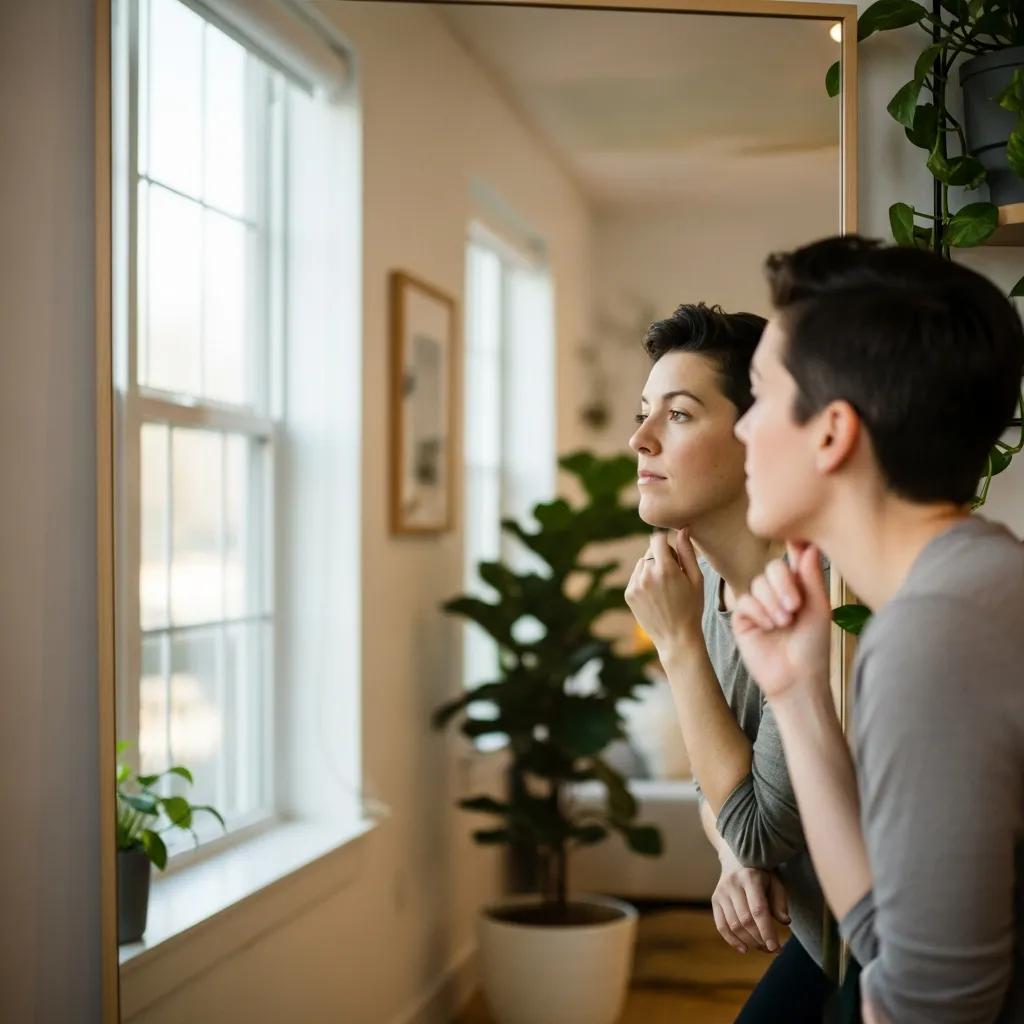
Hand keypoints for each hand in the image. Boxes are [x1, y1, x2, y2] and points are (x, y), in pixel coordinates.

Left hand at [624, 529, 703, 654]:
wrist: (676, 637)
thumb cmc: (692, 607)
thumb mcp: (696, 579)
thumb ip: (687, 552)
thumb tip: (683, 529)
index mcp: (665, 568)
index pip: (658, 538)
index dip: (666, 541)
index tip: (672, 548)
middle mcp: (647, 574)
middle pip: (650, 551)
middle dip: (661, 556)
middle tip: (674, 575)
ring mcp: (635, 585)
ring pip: (642, 563)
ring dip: (651, 568)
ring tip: (665, 588)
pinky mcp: (629, 594)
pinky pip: (636, 577)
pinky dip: (644, 580)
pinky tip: (656, 595)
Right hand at [712, 847, 789, 954]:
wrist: (736, 857)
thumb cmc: (761, 873)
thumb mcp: (774, 882)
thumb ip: (780, 901)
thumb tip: (785, 922)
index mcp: (750, 878)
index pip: (758, 910)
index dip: (767, 931)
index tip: (776, 948)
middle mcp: (732, 884)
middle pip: (745, 920)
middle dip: (760, 939)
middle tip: (773, 949)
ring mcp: (721, 892)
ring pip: (733, 925)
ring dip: (749, 942)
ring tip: (763, 948)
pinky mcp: (715, 900)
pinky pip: (721, 925)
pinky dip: (732, 941)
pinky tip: (744, 949)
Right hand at [731, 542, 830, 702]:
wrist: (797, 677)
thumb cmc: (813, 646)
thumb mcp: (818, 608)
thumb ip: (811, 577)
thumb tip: (809, 544)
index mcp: (799, 586)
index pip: (794, 557)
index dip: (795, 545)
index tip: (797, 538)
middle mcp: (777, 592)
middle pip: (773, 567)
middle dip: (783, 584)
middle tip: (795, 607)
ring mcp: (759, 604)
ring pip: (757, 584)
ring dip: (772, 603)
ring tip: (784, 623)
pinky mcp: (743, 618)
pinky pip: (744, 601)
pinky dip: (759, 612)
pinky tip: (769, 628)